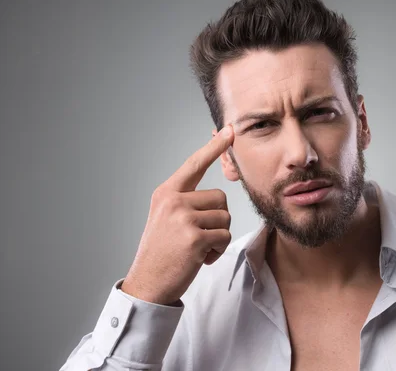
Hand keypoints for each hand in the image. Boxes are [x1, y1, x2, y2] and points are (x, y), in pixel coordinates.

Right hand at [121, 125, 234, 304]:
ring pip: (225, 218)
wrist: (148, 284)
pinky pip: (224, 236)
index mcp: (166, 193)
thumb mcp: (166, 218)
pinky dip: (217, 251)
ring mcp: (182, 218)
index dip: (214, 147)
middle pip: (220, 198)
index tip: (230, 130)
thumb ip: (186, 202)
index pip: (194, 164)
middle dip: (217, 220)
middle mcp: (173, 200)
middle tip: (196, 238)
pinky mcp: (194, 237)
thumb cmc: (163, 252)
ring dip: (218, 237)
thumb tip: (216, 195)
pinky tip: (199, 259)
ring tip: (196, 248)